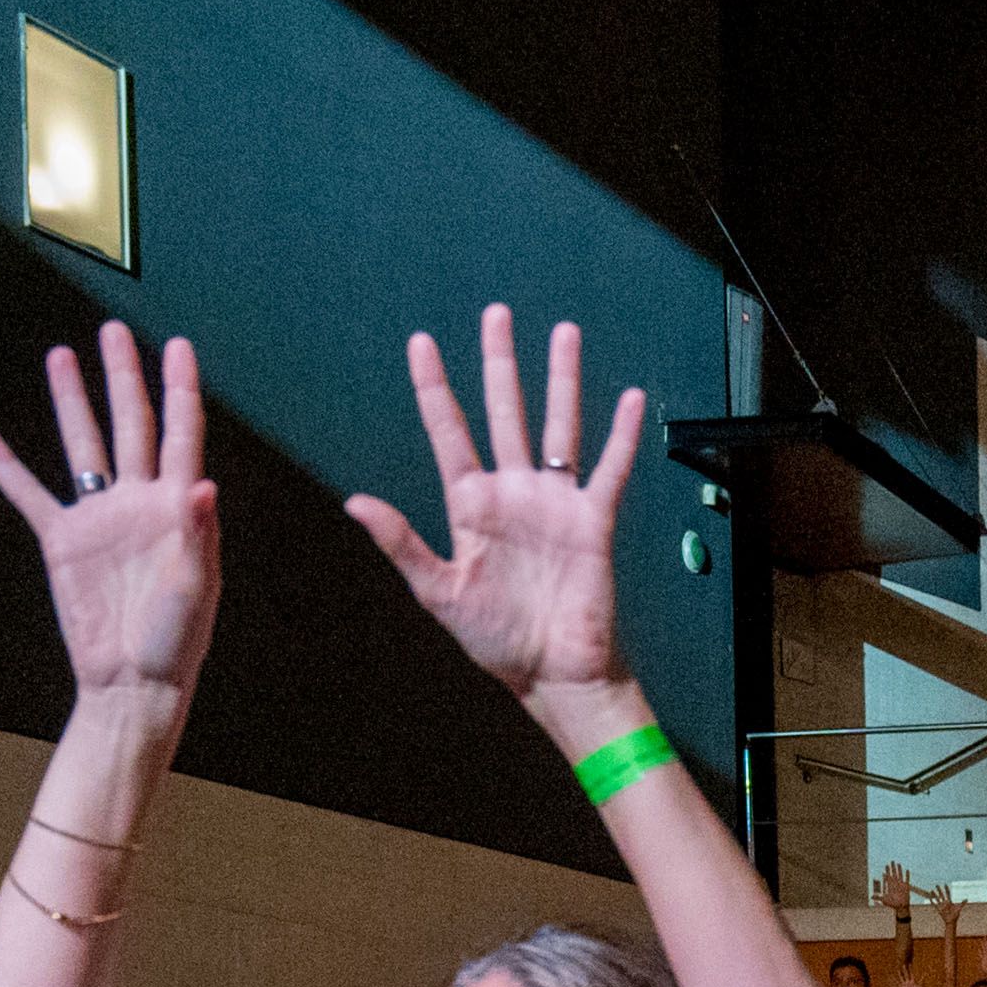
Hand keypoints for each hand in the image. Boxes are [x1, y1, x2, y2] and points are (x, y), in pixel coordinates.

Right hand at [0, 324, 222, 704]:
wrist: (133, 683)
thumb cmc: (175, 642)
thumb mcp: (194, 588)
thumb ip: (197, 535)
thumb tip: (204, 483)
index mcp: (177, 509)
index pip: (181, 435)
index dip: (180, 390)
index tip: (178, 346)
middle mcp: (138, 503)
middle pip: (130, 424)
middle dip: (123, 377)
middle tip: (114, 331)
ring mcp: (99, 518)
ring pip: (82, 445)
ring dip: (70, 400)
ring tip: (60, 354)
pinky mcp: (62, 542)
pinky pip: (28, 494)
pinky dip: (5, 465)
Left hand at [345, 310, 643, 715]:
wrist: (553, 672)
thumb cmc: (496, 639)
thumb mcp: (438, 592)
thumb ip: (401, 543)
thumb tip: (356, 501)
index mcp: (470, 505)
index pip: (448, 431)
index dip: (434, 386)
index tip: (421, 343)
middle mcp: (512, 493)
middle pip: (504, 411)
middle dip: (499, 362)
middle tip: (496, 314)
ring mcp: (554, 503)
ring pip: (557, 425)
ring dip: (561, 379)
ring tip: (563, 333)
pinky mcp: (593, 521)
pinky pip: (609, 469)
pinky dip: (622, 435)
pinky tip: (631, 400)